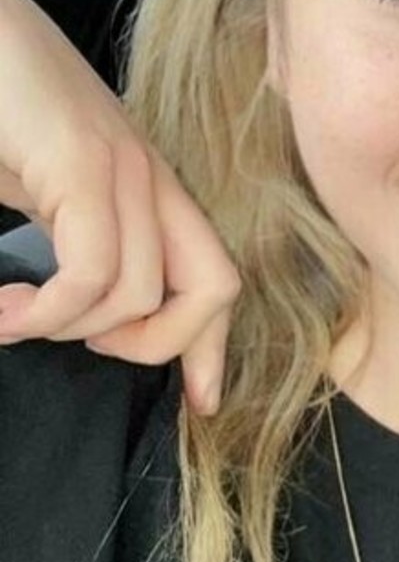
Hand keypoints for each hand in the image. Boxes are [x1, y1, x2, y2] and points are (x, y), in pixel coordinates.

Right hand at [0, 0, 240, 414]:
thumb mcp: (35, 188)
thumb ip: (67, 241)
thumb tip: (62, 311)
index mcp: (145, 182)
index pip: (215, 275)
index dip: (211, 347)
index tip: (198, 401)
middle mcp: (148, 174)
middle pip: (214, 290)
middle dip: (160, 348)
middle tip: (77, 342)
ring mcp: (120, 164)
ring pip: (142, 294)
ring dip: (68, 330)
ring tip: (11, 315)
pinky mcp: (81, 160)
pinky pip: (91, 274)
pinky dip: (44, 313)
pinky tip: (1, 307)